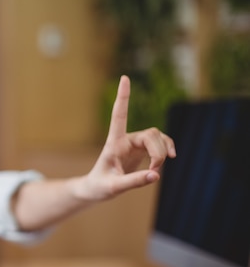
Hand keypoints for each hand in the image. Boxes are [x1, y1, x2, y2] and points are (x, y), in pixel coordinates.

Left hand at [83, 76, 175, 200]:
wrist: (97, 189)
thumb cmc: (100, 186)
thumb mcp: (114, 187)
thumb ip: (134, 181)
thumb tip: (156, 175)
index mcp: (114, 143)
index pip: (119, 116)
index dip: (123, 97)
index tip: (125, 77)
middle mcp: (125, 139)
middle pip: (151, 134)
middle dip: (158, 151)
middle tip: (155, 171)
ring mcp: (134, 143)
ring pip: (158, 137)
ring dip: (163, 152)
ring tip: (156, 170)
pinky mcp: (142, 150)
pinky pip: (161, 143)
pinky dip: (167, 151)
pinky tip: (169, 159)